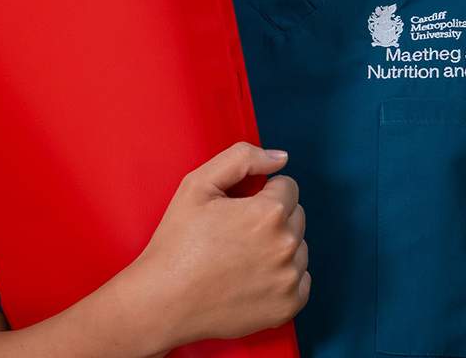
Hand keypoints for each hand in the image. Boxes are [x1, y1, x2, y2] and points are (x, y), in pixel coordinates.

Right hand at [128, 141, 309, 348]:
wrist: (164, 300)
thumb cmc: (177, 242)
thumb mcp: (197, 184)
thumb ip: (242, 158)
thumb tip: (280, 158)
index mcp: (269, 213)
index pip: (287, 187)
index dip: (261, 193)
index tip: (238, 209)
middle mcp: (286, 247)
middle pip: (297, 216)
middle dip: (273, 218)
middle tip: (236, 232)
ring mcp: (289, 280)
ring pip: (300, 248)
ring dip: (279, 247)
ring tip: (241, 256)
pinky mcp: (287, 307)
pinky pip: (301, 280)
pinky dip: (283, 277)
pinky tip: (252, 278)